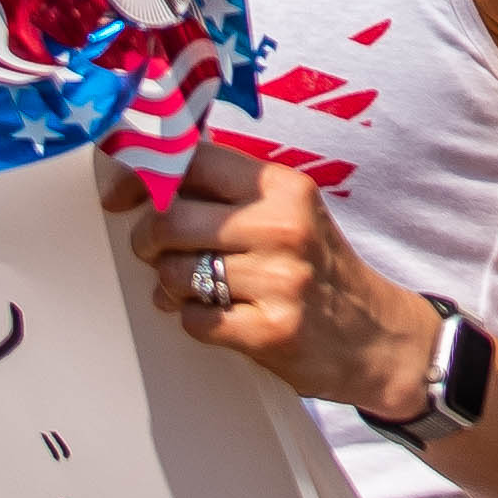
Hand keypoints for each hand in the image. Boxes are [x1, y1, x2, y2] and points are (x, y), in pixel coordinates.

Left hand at [108, 137, 437, 418]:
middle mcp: (284, 227)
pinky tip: (222, 318)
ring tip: (201, 290)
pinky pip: (191, 320)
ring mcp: (280, 280)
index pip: (194, 159)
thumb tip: (136, 187)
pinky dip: (194, 322)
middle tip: (159, 253)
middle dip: (148, 241)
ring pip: (173, 273)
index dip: (144, 175)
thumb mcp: (289, 214)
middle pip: (169, 218)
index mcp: (284, 187)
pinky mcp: (271, 330)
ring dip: (172, 286)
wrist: (376, 338)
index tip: (121, 198)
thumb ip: (225, 194)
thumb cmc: (316, 269)